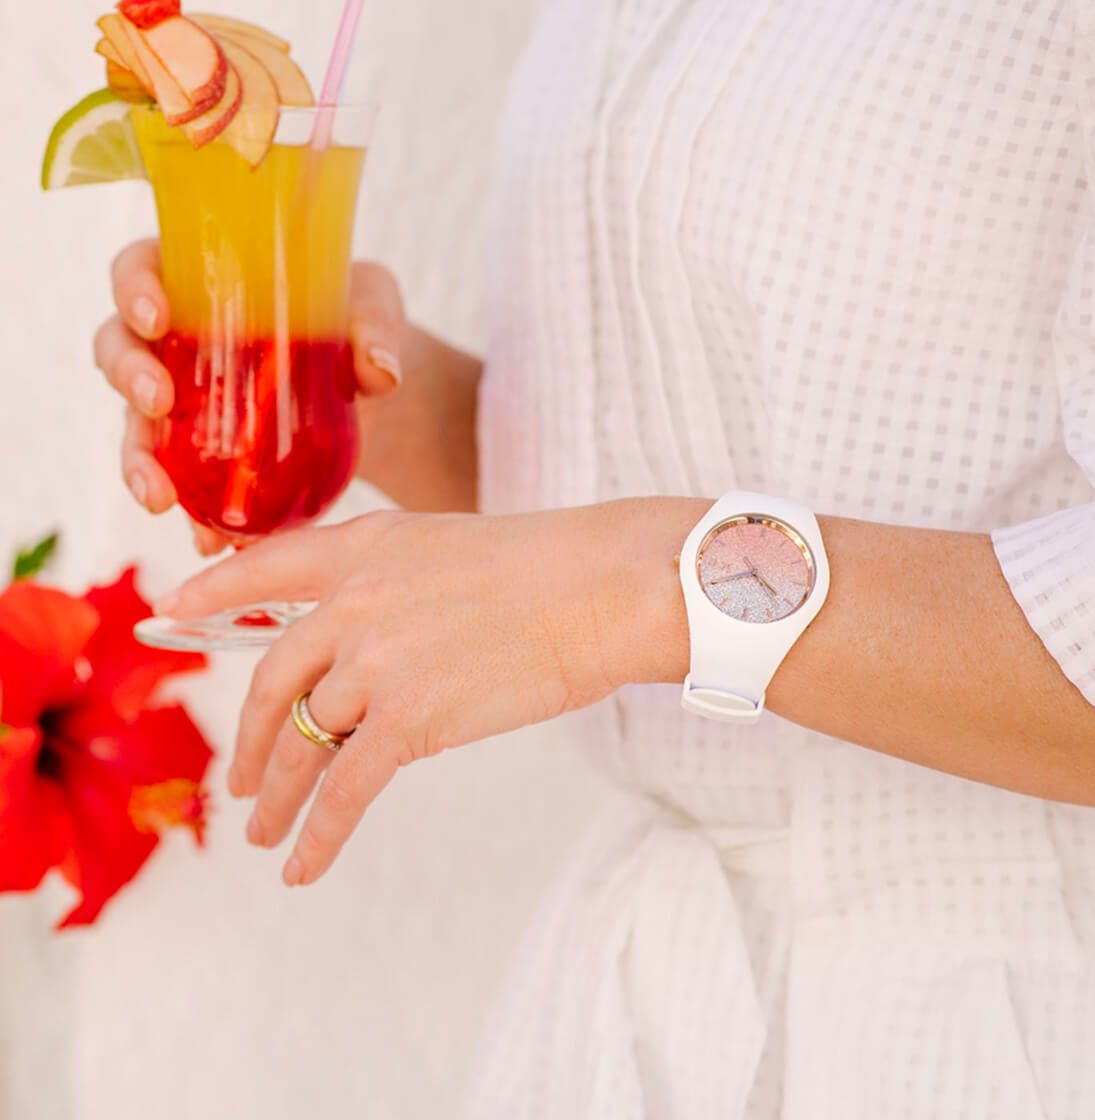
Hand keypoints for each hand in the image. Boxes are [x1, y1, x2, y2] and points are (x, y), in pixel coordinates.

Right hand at [94, 240, 409, 553]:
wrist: (367, 383)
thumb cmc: (356, 320)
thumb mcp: (373, 306)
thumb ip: (375, 327)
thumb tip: (380, 371)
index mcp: (197, 282)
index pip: (139, 270)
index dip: (133, 290)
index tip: (156, 316)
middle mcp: (174, 341)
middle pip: (120, 351)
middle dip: (128, 377)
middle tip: (158, 401)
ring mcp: (182, 401)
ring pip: (137, 428)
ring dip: (138, 462)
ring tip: (160, 497)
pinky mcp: (204, 455)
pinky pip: (183, 485)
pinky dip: (193, 515)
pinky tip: (211, 540)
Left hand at [154, 499, 700, 884]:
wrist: (600, 590)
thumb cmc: (548, 568)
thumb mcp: (448, 548)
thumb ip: (390, 584)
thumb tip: (363, 646)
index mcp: (363, 551)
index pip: (263, 568)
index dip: (212, 592)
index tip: (171, 612)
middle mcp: (353, 604)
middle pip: (271, 681)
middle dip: (249, 738)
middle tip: (241, 777)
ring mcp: (375, 663)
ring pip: (301, 743)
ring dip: (277, 797)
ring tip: (263, 831)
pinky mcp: (408, 720)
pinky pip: (345, 790)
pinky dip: (318, 836)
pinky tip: (302, 869)